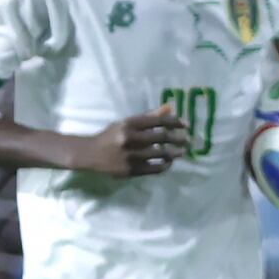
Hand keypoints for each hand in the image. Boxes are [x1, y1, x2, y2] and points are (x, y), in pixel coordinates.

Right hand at [70, 105, 192, 177]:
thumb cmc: (110, 136)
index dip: (175, 122)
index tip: (186, 125)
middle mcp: (130, 138)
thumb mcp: (126, 123)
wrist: (90, 154)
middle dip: (178, 138)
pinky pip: (153, 169)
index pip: (158, 121)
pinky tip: (168, 163)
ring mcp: (130, 155)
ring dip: (174, 153)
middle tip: (188, 140)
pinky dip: (164, 166)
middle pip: (161, 137)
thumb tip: (169, 108)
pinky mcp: (130, 170)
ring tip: (181, 152)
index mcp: (129, 124)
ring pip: (160, 154)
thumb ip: (148, 117)